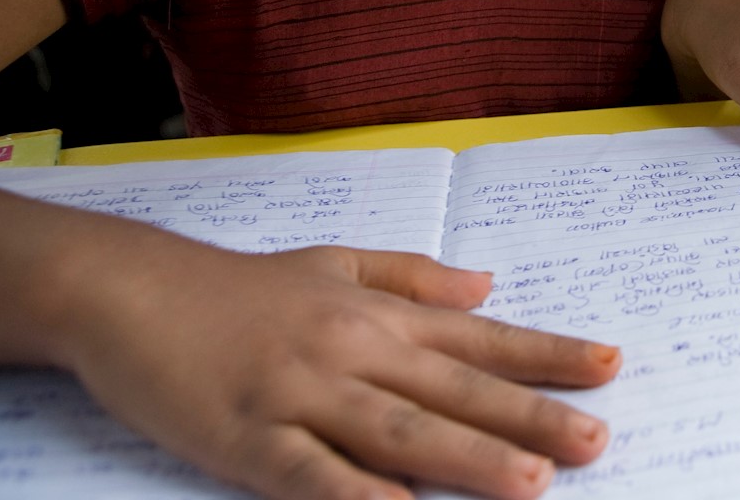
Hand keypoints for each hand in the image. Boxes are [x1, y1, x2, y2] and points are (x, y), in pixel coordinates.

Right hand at [59, 231, 619, 499]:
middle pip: (455, 391)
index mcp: (379, 316)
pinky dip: (357, 496)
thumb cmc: (238, 286)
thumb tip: (489, 285)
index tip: (609, 367)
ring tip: (531, 482)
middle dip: (530, 417)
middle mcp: (353, 352)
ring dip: (467, 459)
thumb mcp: (337, 263)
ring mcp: (301, 396)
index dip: (546, 355)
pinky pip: (311, 474)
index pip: (479, 339)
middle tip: (596, 439)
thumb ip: (416, 278)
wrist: (129, 291)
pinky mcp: (246, 438)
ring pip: (399, 433)